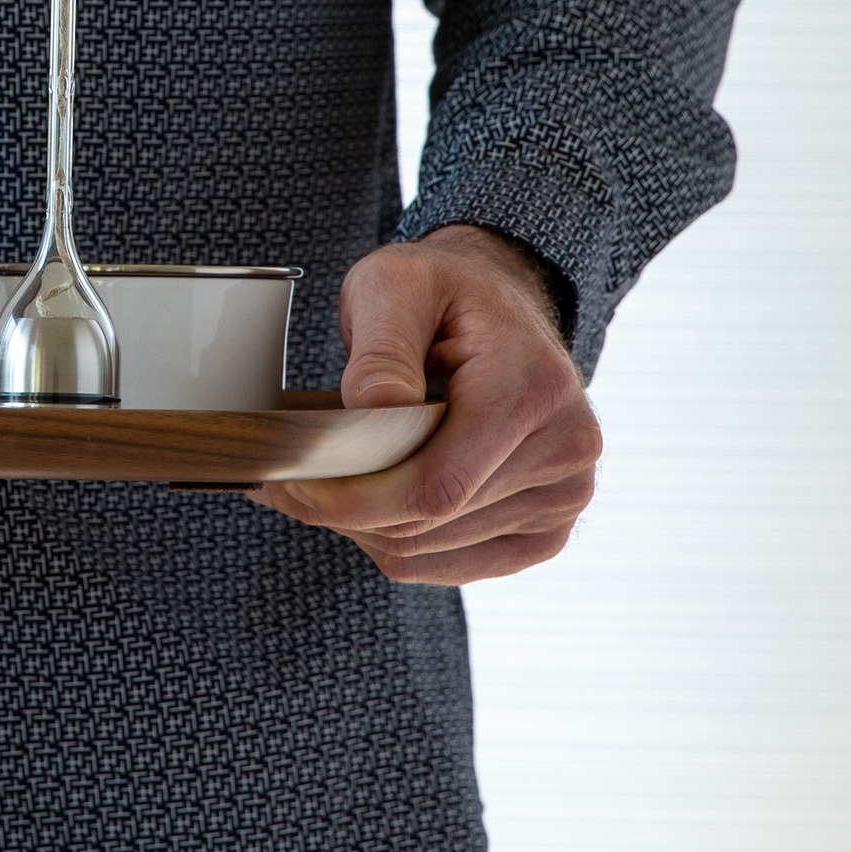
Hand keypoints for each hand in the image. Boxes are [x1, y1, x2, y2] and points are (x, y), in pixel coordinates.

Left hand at [254, 225, 600, 584]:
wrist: (497, 303)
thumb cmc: (443, 292)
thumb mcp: (396, 286)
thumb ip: (383, 349)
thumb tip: (374, 408)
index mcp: (535, 391)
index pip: (436, 486)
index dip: (354, 497)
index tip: (290, 483)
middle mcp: (566, 453)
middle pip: (428, 523)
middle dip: (345, 508)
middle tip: (286, 481)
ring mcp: (563, 498)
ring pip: (430, 551)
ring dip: (365, 525)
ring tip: (326, 480)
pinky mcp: (545, 529)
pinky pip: (450, 564)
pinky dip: (397, 541)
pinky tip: (370, 499)